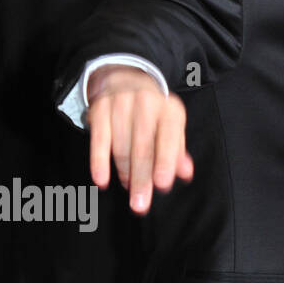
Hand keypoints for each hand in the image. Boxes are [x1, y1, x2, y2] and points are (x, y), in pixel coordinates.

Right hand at [85, 65, 191, 214]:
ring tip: (129, 190)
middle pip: (143, 147)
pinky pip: (98, 140)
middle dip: (142, 178)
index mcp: (170, 109)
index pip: (170, 138)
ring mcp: (121, 105)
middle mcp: (147, 104)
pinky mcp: (99, 110)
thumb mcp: (171, 123)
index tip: (162, 185)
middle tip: (141, 204)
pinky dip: (99, 162)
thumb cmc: (153, 110)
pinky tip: (102, 181)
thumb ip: (177, 149)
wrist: (124, 78)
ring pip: (122, 147)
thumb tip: (185, 174)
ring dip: (125, 173)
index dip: (166, 162)